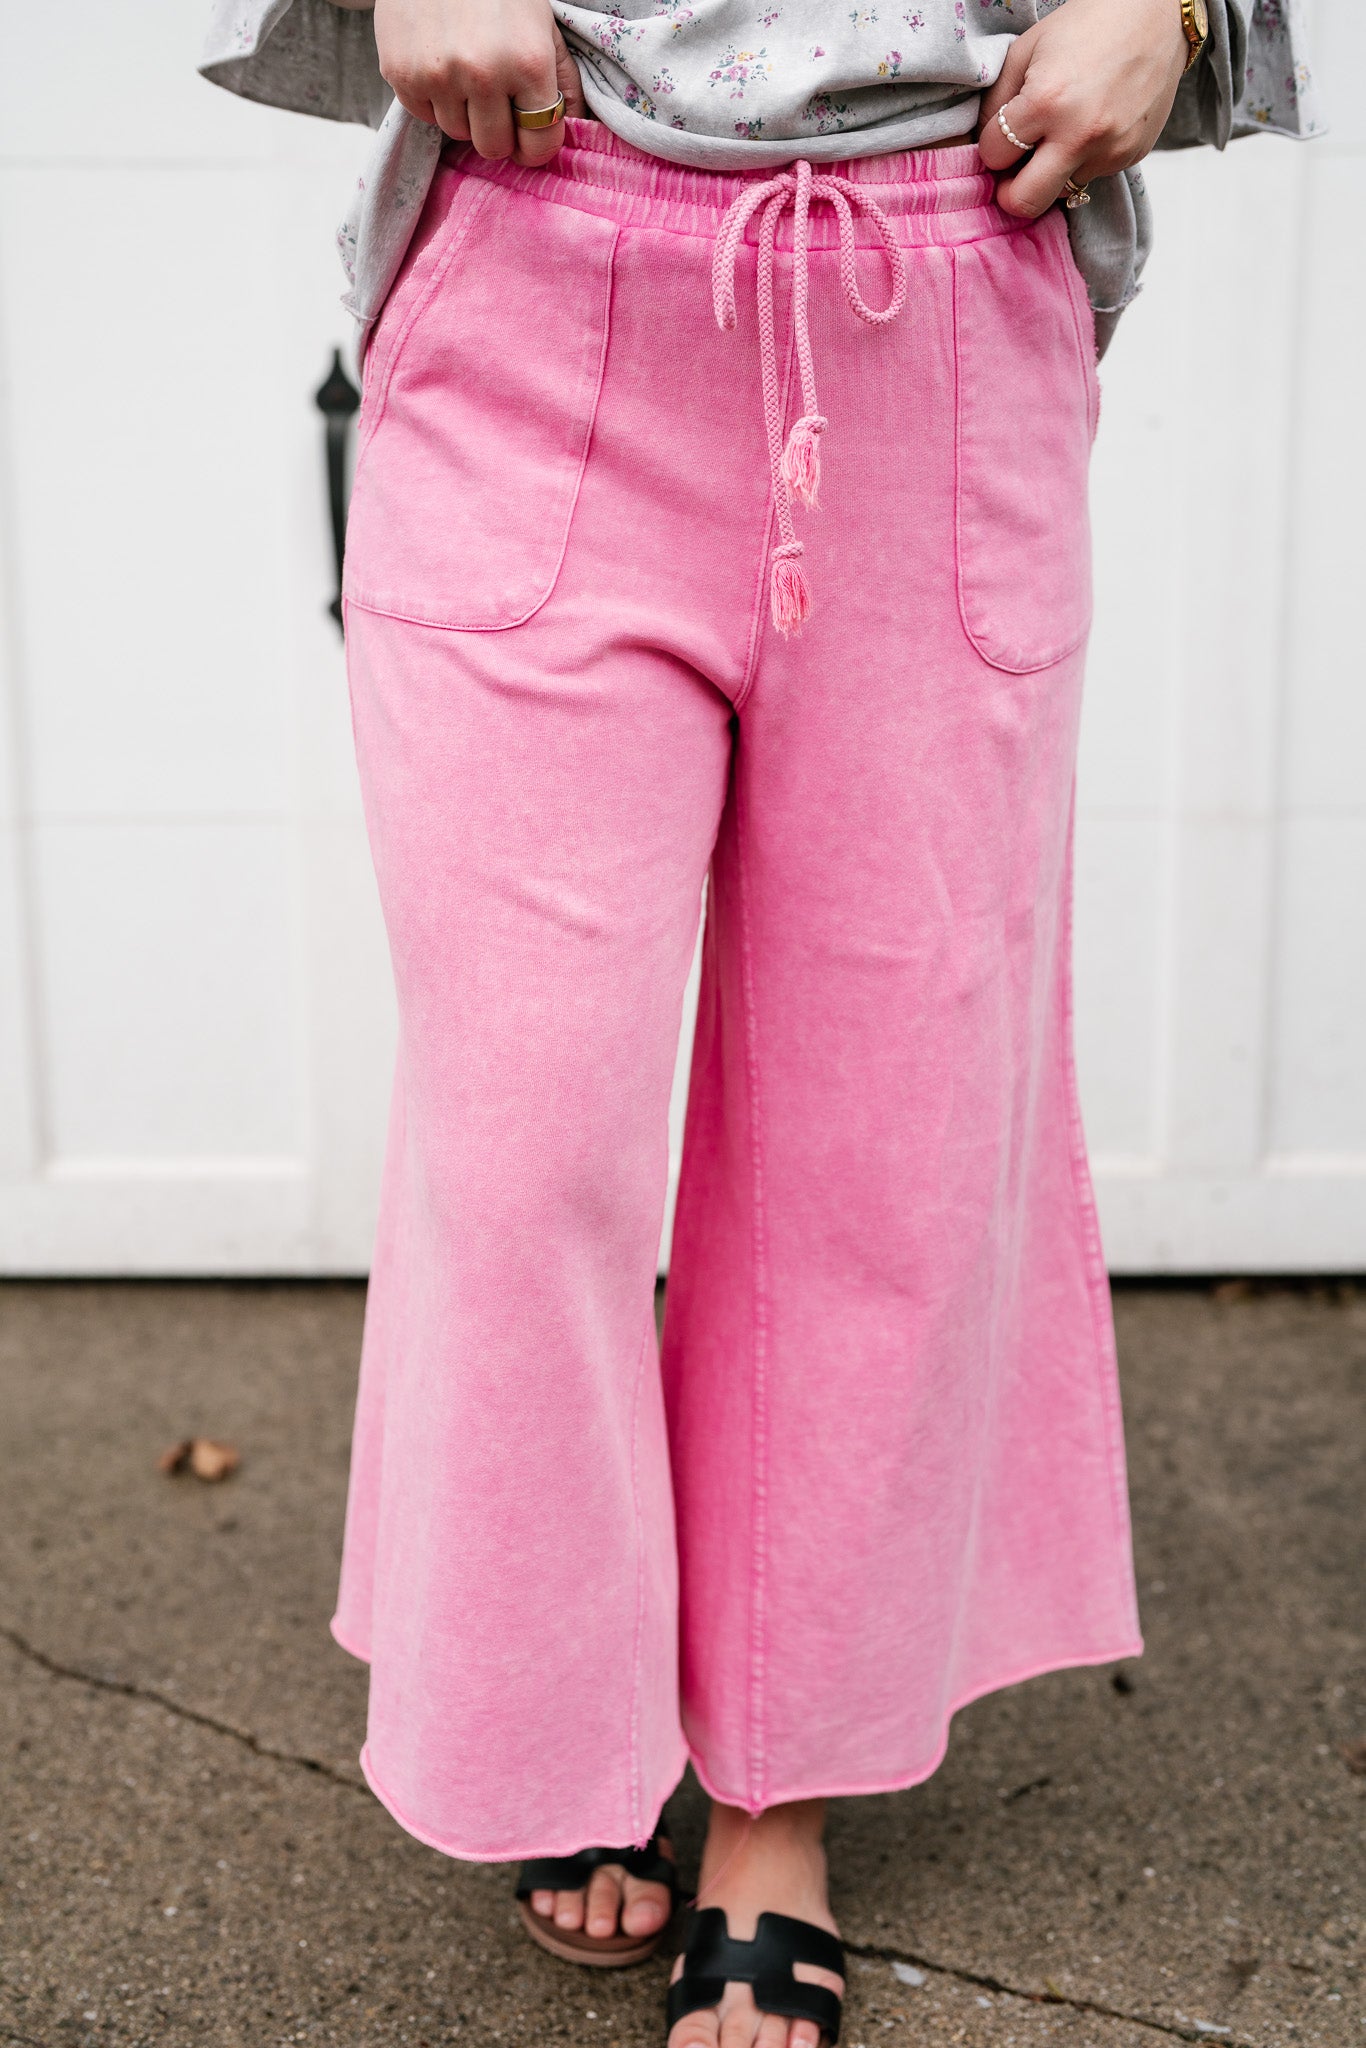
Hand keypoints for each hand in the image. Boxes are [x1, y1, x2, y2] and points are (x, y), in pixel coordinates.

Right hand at [373, 0, 586, 166]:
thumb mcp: (542, 26)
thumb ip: (563, 81)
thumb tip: (576, 129)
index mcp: (528, 63)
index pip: (538, 144)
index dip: (535, 144)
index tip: (528, 131)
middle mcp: (483, 74)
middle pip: (494, 147)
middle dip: (498, 129)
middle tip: (495, 98)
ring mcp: (438, 76)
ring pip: (457, 133)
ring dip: (464, 111)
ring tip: (464, 70)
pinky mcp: (401, 74)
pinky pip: (424, 115)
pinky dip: (433, 98)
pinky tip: (438, 63)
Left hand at [978, 0, 1188, 217]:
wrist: (1157, 13)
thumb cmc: (1089, 22)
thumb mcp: (1028, 48)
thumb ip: (998, 99)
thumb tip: (983, 143)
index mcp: (1047, 102)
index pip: (994, 155)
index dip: (991, 146)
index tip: (999, 134)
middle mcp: (1080, 135)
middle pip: (1025, 203)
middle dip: (1010, 192)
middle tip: (1011, 173)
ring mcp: (1110, 150)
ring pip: (1060, 191)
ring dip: (1051, 172)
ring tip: (1060, 133)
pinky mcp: (1131, 155)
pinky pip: (1092, 175)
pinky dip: (1083, 159)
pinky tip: (1091, 124)